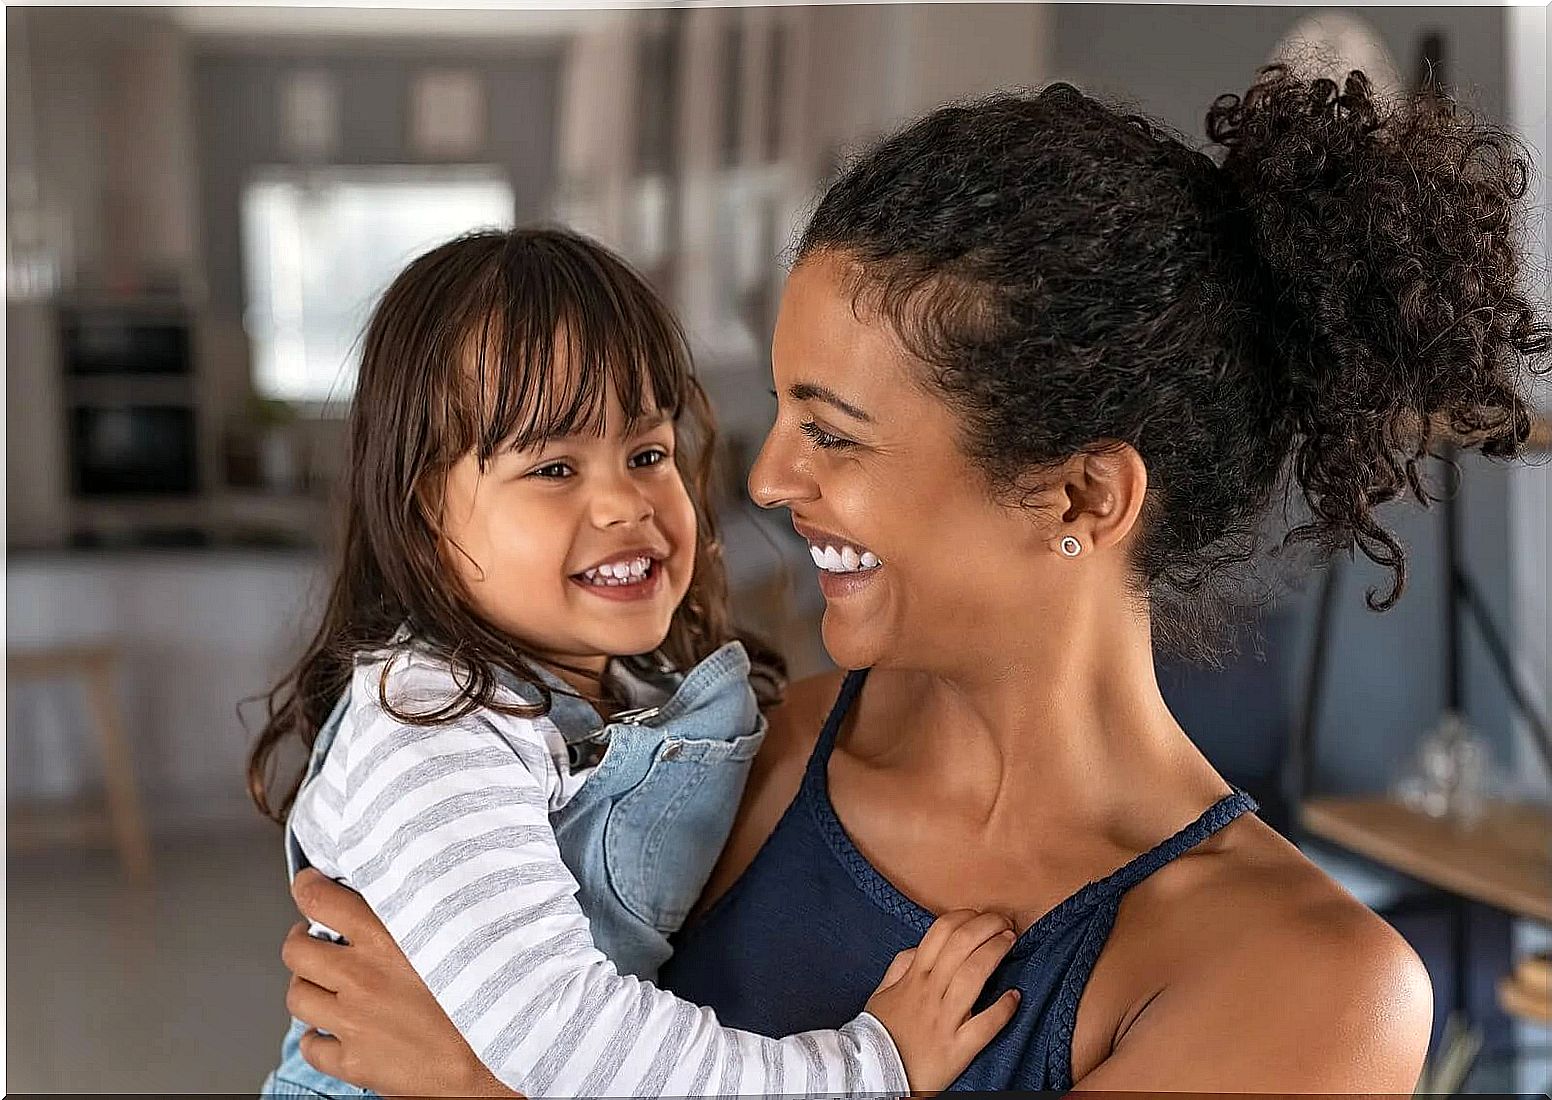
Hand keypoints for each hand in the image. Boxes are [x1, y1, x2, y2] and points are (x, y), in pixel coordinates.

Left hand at [282, 869, 518, 1097]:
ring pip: (298, 997)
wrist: (500, 1055)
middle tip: (312, 939)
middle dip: (301, 941)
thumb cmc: (488, 993)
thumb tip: (404, 892)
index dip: (307, 889)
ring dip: (305, 986)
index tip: (308, 887)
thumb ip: (425, 912)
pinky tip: (332, 1029)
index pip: (322, 901)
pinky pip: (312, 1046)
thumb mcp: (457, 934)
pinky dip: (316, 1036)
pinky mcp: (355, 1061)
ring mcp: (353, 1022)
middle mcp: (361, 978)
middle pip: (297, 951)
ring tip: (321, 983)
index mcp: (386, 939)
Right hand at [863, 909, 1021, 1091]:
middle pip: (961, 945)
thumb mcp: (881, 993)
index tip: (980, 915)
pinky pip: (985, 1026)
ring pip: (973, 975)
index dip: (965, 917)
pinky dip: (1003, 1009)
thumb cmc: (880, 1033)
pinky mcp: (957, 1049)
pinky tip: (1015, 996)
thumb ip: (899, 967)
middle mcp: (930, 992)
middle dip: (987, 926)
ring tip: (1011, 942)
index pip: (941, 932)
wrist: (872, 1074)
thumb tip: (918, 948)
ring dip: (996, 953)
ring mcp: (944, 1020)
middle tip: (1004, 922)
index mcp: (913, 977)